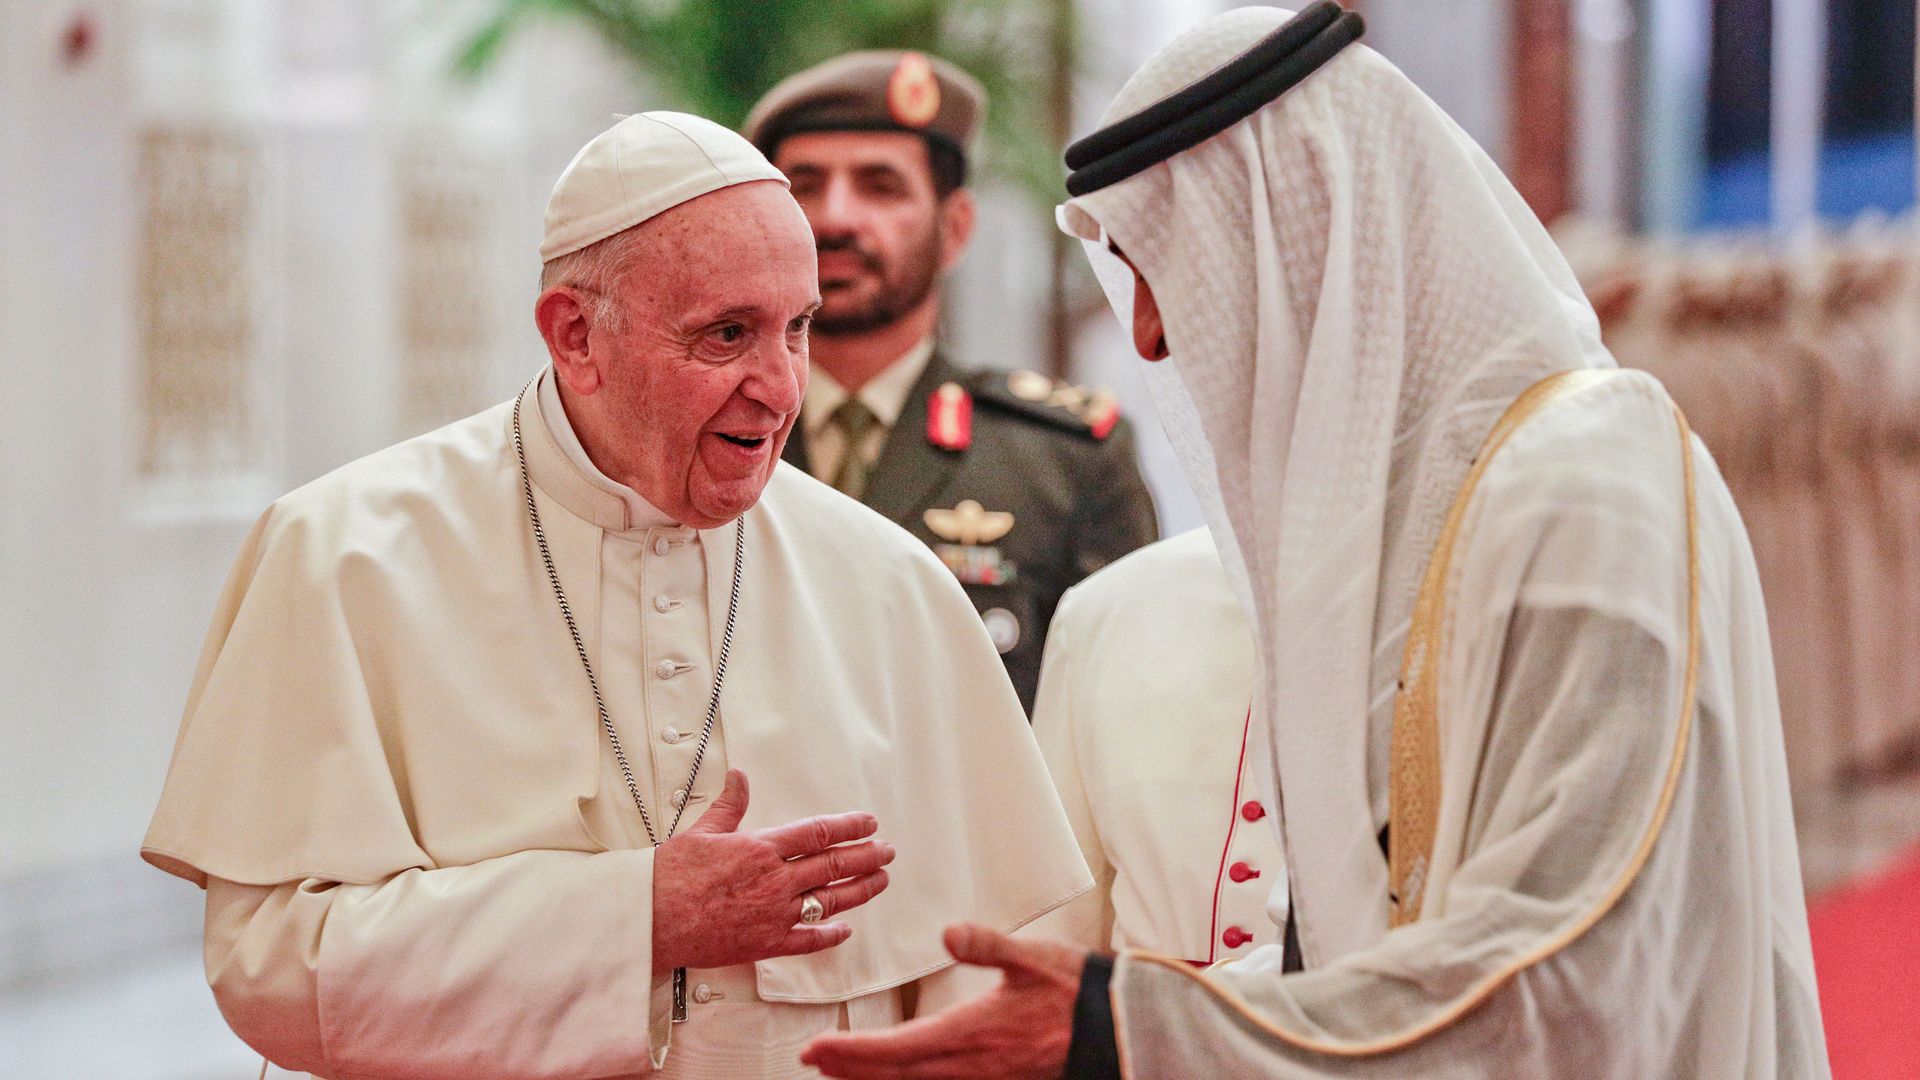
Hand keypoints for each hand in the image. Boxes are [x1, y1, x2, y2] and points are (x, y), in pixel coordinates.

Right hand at [652, 769, 893, 973]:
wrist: (649, 920)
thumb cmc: (670, 876)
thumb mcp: (702, 830)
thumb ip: (730, 805)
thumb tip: (740, 776)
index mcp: (761, 847)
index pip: (818, 833)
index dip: (850, 827)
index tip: (869, 823)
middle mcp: (775, 880)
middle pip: (833, 865)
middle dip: (866, 856)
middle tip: (887, 851)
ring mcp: (773, 914)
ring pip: (830, 901)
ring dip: (861, 890)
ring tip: (881, 880)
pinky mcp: (766, 944)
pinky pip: (808, 940)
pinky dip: (830, 935)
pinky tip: (846, 930)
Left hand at [800, 923, 1087, 1079]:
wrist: (1118, 1027)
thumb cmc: (1073, 989)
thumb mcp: (1031, 956)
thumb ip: (987, 944)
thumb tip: (947, 932)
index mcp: (971, 1033)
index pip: (896, 1050)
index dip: (851, 1053)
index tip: (816, 1050)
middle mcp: (970, 1066)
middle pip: (895, 1076)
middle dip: (850, 1070)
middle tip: (812, 1060)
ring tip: (840, 1070)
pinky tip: (896, 1075)